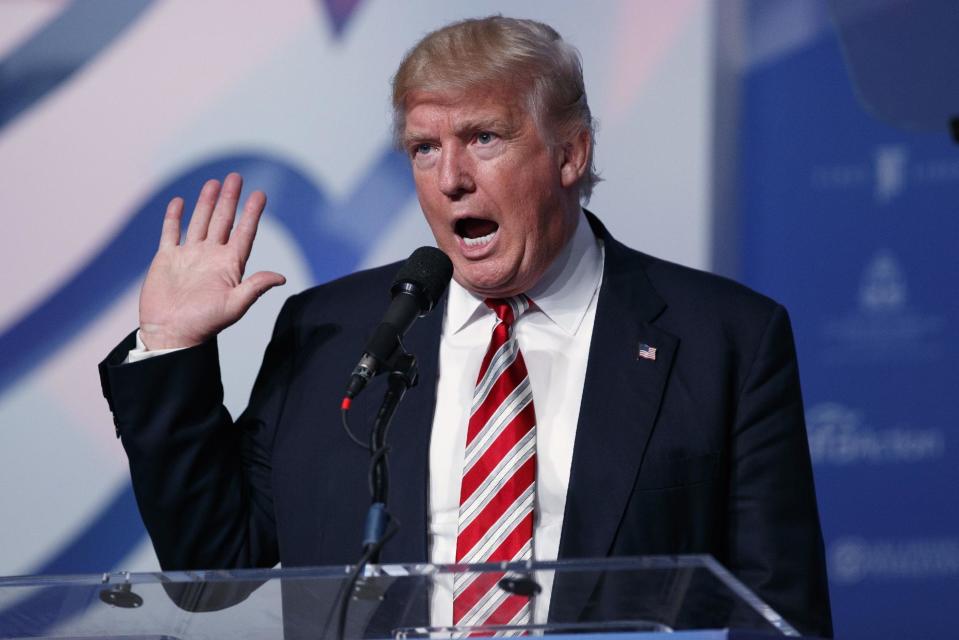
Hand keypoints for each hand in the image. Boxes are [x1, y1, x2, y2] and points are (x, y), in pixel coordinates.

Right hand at [138, 173, 285, 349]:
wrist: (171, 335)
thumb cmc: (205, 324)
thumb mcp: (235, 306)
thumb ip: (255, 287)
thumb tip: (281, 277)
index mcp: (229, 265)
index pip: (244, 233)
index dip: (252, 213)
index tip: (260, 194)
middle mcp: (211, 257)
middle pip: (223, 221)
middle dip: (230, 199)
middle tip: (236, 177)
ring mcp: (189, 256)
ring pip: (200, 222)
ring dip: (207, 202)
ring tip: (214, 182)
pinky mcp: (167, 259)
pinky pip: (171, 233)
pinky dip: (175, 217)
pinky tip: (180, 202)